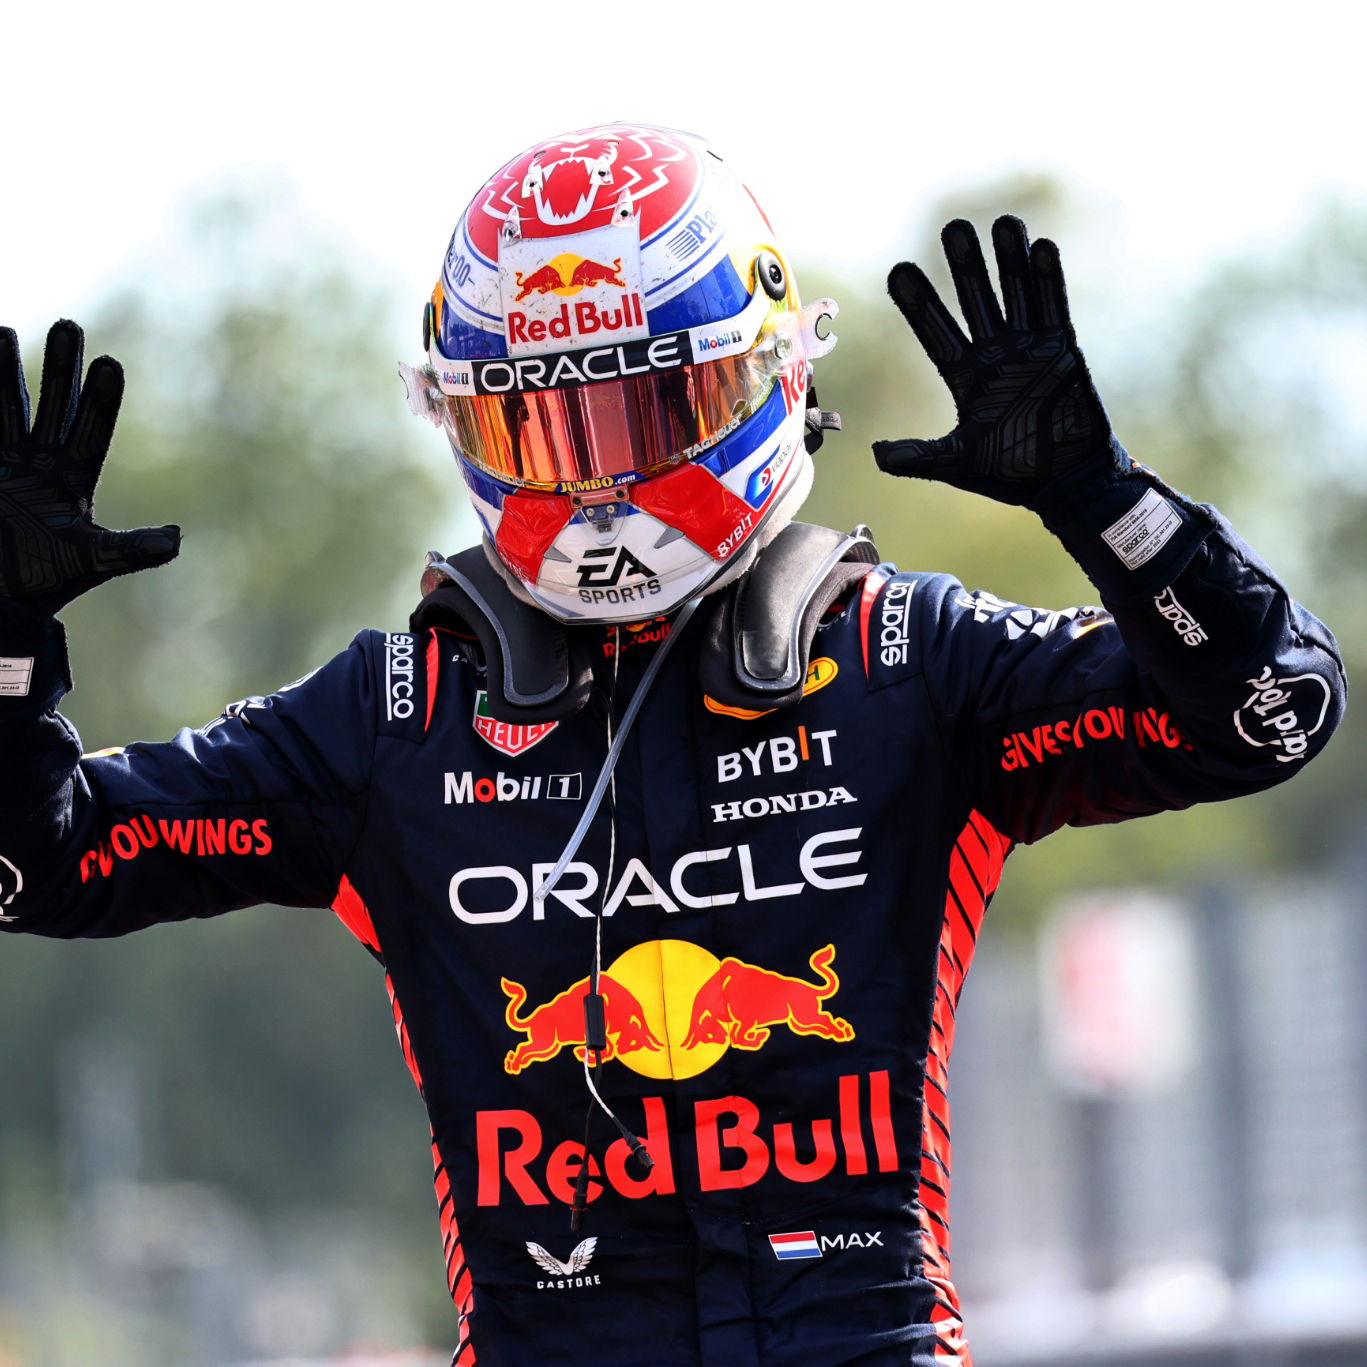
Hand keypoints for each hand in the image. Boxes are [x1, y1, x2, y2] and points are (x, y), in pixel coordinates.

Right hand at [0, 320, 179, 613]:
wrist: (1, 599)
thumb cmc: (47, 581)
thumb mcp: (94, 559)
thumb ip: (132, 549)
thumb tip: (176, 540)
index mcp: (73, 479)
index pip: (91, 431)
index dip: (100, 400)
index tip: (109, 362)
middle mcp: (40, 462)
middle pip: (53, 406)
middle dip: (59, 369)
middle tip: (68, 325)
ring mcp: (6, 462)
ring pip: (6, 407)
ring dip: (3, 372)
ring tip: (5, 331)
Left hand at [872, 217, 1113, 504]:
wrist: (1065, 483)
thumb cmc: (1013, 474)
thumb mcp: (957, 463)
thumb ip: (919, 457)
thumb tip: (875, 454)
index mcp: (966, 378)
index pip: (936, 332)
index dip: (919, 303)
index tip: (899, 270)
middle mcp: (996, 356)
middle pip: (976, 301)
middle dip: (965, 267)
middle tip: (952, 228)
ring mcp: (1030, 350)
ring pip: (1017, 296)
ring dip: (1009, 262)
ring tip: (1002, 222)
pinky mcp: (1063, 351)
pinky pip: (1055, 309)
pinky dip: (1048, 281)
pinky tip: (1040, 247)